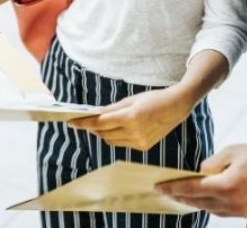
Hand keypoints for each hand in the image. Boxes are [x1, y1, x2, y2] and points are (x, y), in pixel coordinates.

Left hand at [68, 87, 192, 150]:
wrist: (176, 107)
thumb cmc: (152, 99)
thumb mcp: (130, 100)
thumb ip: (111, 109)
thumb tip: (93, 114)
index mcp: (131, 117)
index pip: (100, 123)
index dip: (83, 123)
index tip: (70, 122)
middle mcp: (135, 132)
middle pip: (103, 134)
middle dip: (92, 128)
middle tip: (83, 121)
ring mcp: (140, 142)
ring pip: (111, 141)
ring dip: (103, 133)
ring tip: (99, 124)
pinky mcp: (144, 147)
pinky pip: (122, 144)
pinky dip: (115, 137)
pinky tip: (116, 128)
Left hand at [156, 143, 246, 218]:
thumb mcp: (231, 152)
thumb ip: (211, 164)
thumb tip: (198, 175)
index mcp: (226, 185)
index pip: (192, 189)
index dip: (173, 188)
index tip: (158, 187)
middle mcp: (232, 202)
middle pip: (198, 202)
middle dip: (180, 197)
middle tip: (165, 192)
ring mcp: (241, 211)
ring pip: (210, 209)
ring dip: (195, 202)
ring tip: (181, 196)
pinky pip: (223, 212)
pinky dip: (211, 205)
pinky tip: (203, 200)